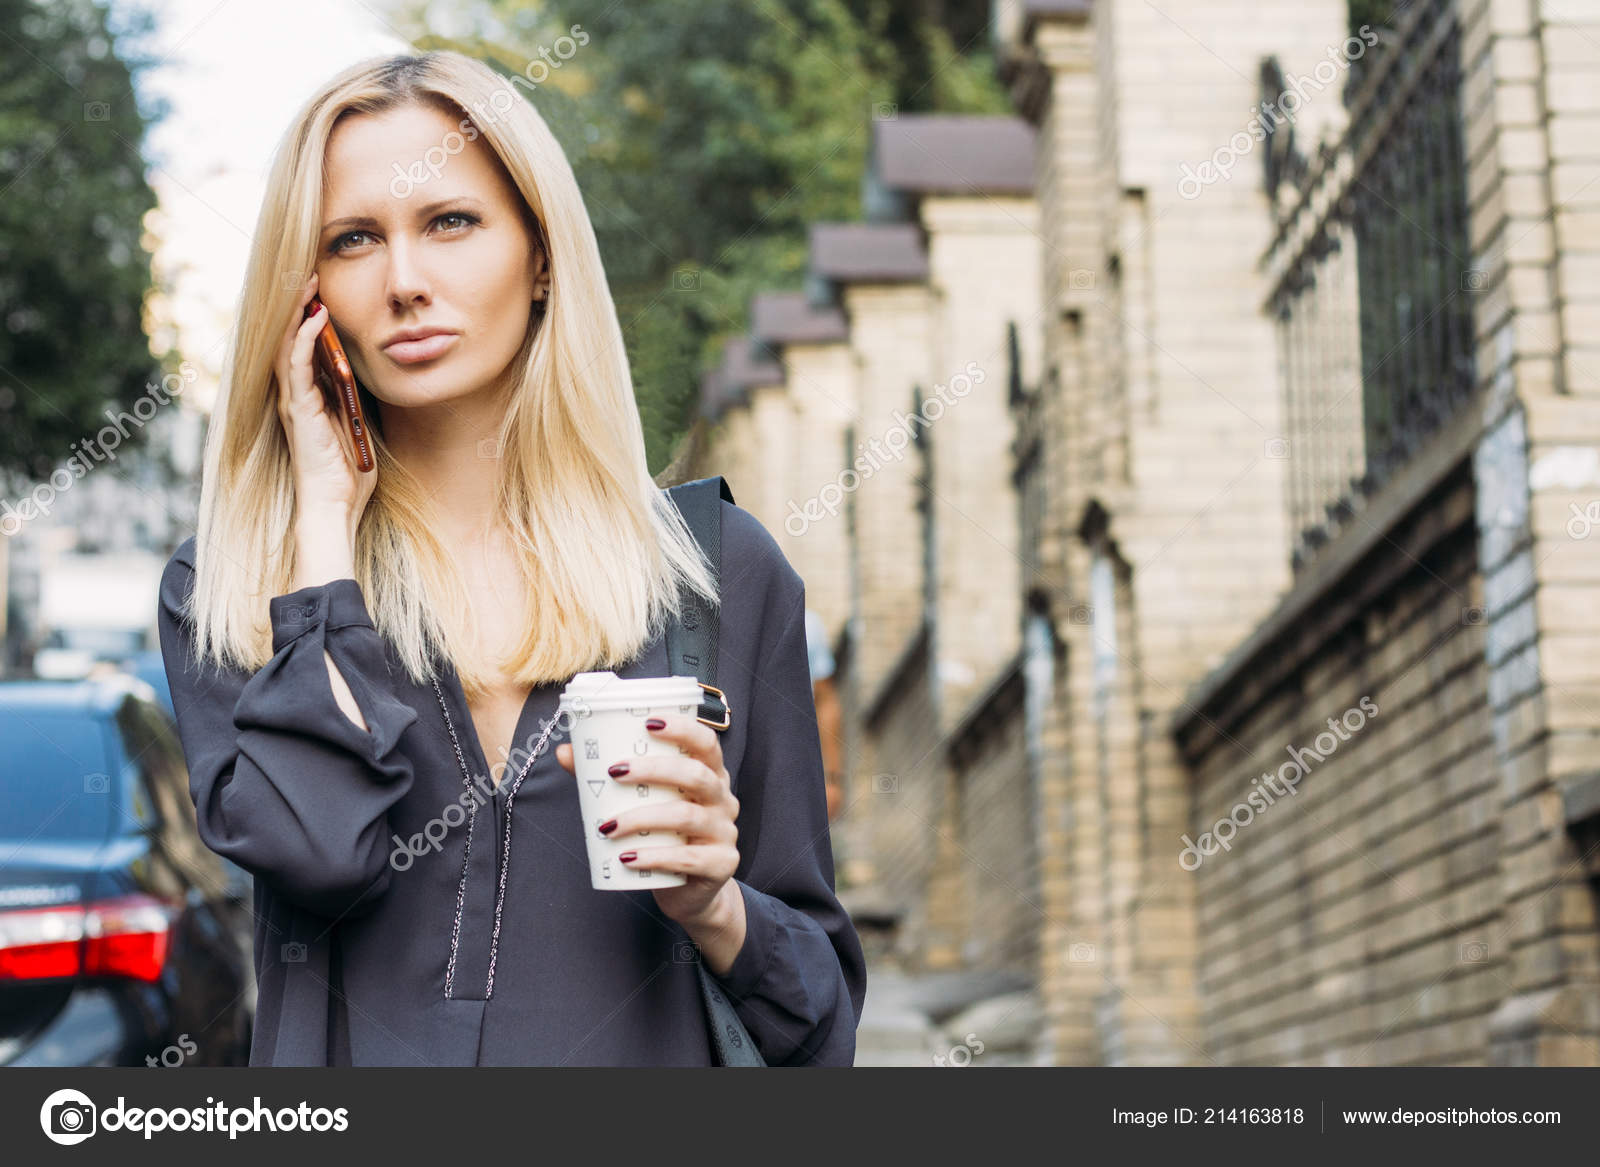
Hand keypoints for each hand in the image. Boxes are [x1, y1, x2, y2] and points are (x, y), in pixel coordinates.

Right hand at [275, 272, 375, 545]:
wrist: (334, 506)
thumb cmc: (347, 473)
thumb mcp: (358, 426)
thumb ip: (356, 401)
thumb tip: (368, 378)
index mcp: (309, 399)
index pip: (304, 350)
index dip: (309, 320)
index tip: (321, 292)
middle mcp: (295, 396)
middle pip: (289, 340)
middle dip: (298, 306)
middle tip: (309, 274)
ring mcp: (294, 401)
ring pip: (288, 345)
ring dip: (299, 313)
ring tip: (308, 283)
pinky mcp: (299, 409)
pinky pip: (298, 366)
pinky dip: (306, 340)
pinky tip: (317, 318)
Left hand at [555, 714, 740, 930]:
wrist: (690, 890)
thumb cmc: (665, 837)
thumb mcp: (644, 803)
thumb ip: (610, 777)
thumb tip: (566, 753)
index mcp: (709, 774)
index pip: (706, 743)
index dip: (682, 728)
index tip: (648, 722)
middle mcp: (722, 799)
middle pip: (695, 775)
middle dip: (653, 770)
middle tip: (615, 772)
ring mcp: (725, 832)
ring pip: (687, 816)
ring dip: (642, 818)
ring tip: (608, 826)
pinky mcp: (721, 864)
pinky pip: (688, 858)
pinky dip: (655, 857)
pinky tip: (627, 857)